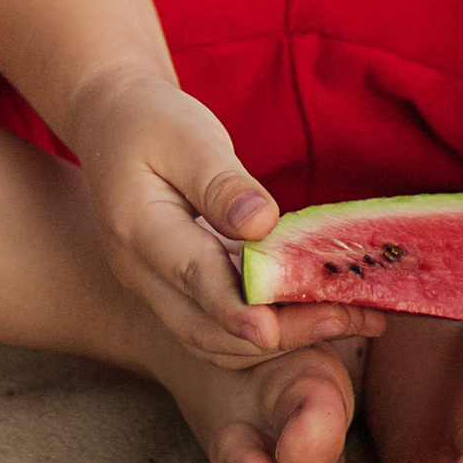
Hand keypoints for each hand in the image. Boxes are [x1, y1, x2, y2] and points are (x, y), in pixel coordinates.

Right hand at [64, 68, 379, 367]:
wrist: (112, 124)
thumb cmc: (152, 121)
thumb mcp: (187, 137)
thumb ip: (222, 183)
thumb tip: (263, 224)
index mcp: (138, 228)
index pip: (192, 276)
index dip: (235, 309)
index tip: (274, 331)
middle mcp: (141, 273)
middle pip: (206, 327)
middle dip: (278, 336)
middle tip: (348, 320)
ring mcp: (155, 289)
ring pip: (213, 340)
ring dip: (280, 342)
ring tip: (350, 319)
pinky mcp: (176, 292)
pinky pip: (219, 327)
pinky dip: (268, 331)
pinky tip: (319, 314)